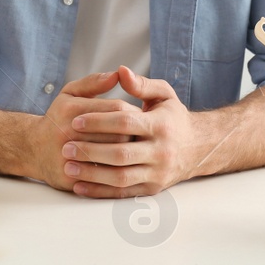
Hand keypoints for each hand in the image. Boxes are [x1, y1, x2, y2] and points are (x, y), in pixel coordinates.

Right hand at [28, 71, 133, 191]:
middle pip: (119, 133)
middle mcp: (68, 132)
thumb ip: (93, 82)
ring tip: (133, 149)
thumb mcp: (70, 94)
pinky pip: (102, 176)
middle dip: (135, 134)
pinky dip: (116, 172)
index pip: (117, 109)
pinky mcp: (71, 176)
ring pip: (114, 157)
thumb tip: (117, 74)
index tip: (140, 117)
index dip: (134, 113)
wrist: (32, 149)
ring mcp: (69, 156)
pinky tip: (120, 167)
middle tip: (142, 135)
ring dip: (129, 154)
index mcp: (72, 109)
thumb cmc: (58, 119)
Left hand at [62, 66, 196, 197]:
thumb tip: (120, 71)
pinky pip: (123, 193)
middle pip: (120, 154)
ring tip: (68, 167)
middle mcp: (161, 151)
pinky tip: (79, 187)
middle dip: (90, 151)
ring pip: (120, 177)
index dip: (99, 122)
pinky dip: (99, 192)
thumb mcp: (163, 95)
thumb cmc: (173, 118)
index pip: (125, 122)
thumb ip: (141, 84)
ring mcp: (157, 173)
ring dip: (91, 174)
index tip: (76, 121)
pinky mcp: (152, 189)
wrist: (198, 148)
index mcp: (161, 125)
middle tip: (66, 147)